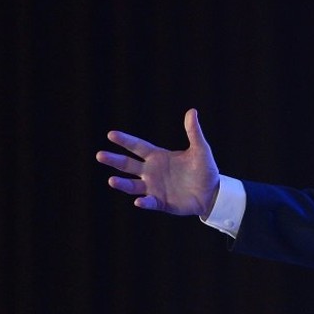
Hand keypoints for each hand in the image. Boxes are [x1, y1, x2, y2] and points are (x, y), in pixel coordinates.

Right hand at [96, 108, 219, 216]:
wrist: (213, 192)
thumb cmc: (205, 169)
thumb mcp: (200, 149)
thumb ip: (193, 132)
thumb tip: (192, 111)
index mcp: (158, 157)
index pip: (138, 147)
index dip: (125, 141)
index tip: (111, 134)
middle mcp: (152, 172)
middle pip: (128, 165)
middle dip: (114, 160)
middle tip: (100, 155)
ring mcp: (155, 188)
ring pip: (133, 186)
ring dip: (122, 184)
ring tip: (112, 180)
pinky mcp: (161, 202)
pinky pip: (149, 202)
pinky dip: (144, 202)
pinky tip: (139, 200)